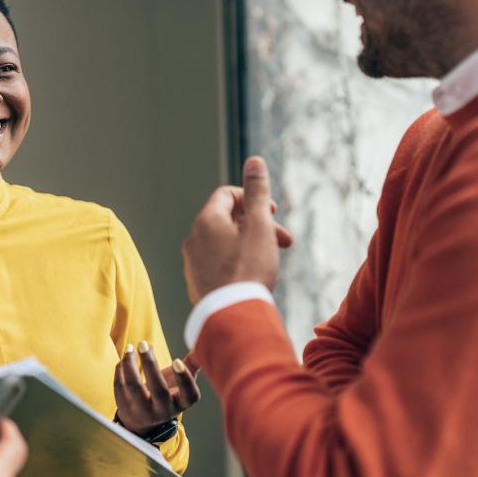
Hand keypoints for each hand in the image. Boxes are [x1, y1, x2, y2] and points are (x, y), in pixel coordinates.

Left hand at [114, 341, 200, 434]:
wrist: (142, 419)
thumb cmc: (166, 394)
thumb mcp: (180, 384)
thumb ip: (191, 365)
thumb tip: (202, 344)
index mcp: (181, 403)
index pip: (189, 395)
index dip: (185, 379)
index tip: (177, 361)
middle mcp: (162, 411)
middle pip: (158, 390)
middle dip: (150, 364)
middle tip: (144, 344)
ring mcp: (142, 411)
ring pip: (134, 387)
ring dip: (130, 364)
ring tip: (130, 348)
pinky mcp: (124, 408)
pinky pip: (120, 386)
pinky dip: (120, 369)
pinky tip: (124, 358)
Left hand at [182, 156, 291, 303]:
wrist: (231, 316)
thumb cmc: (248, 270)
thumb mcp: (260, 227)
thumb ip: (258, 193)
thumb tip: (254, 160)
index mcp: (207, 221)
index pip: (227, 195)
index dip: (252, 198)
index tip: (272, 210)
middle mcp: (193, 238)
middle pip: (227, 220)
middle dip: (258, 225)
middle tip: (285, 240)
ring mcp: (192, 262)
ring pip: (223, 243)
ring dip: (249, 245)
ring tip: (272, 260)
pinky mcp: (196, 283)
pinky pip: (217, 263)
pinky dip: (236, 262)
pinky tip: (253, 276)